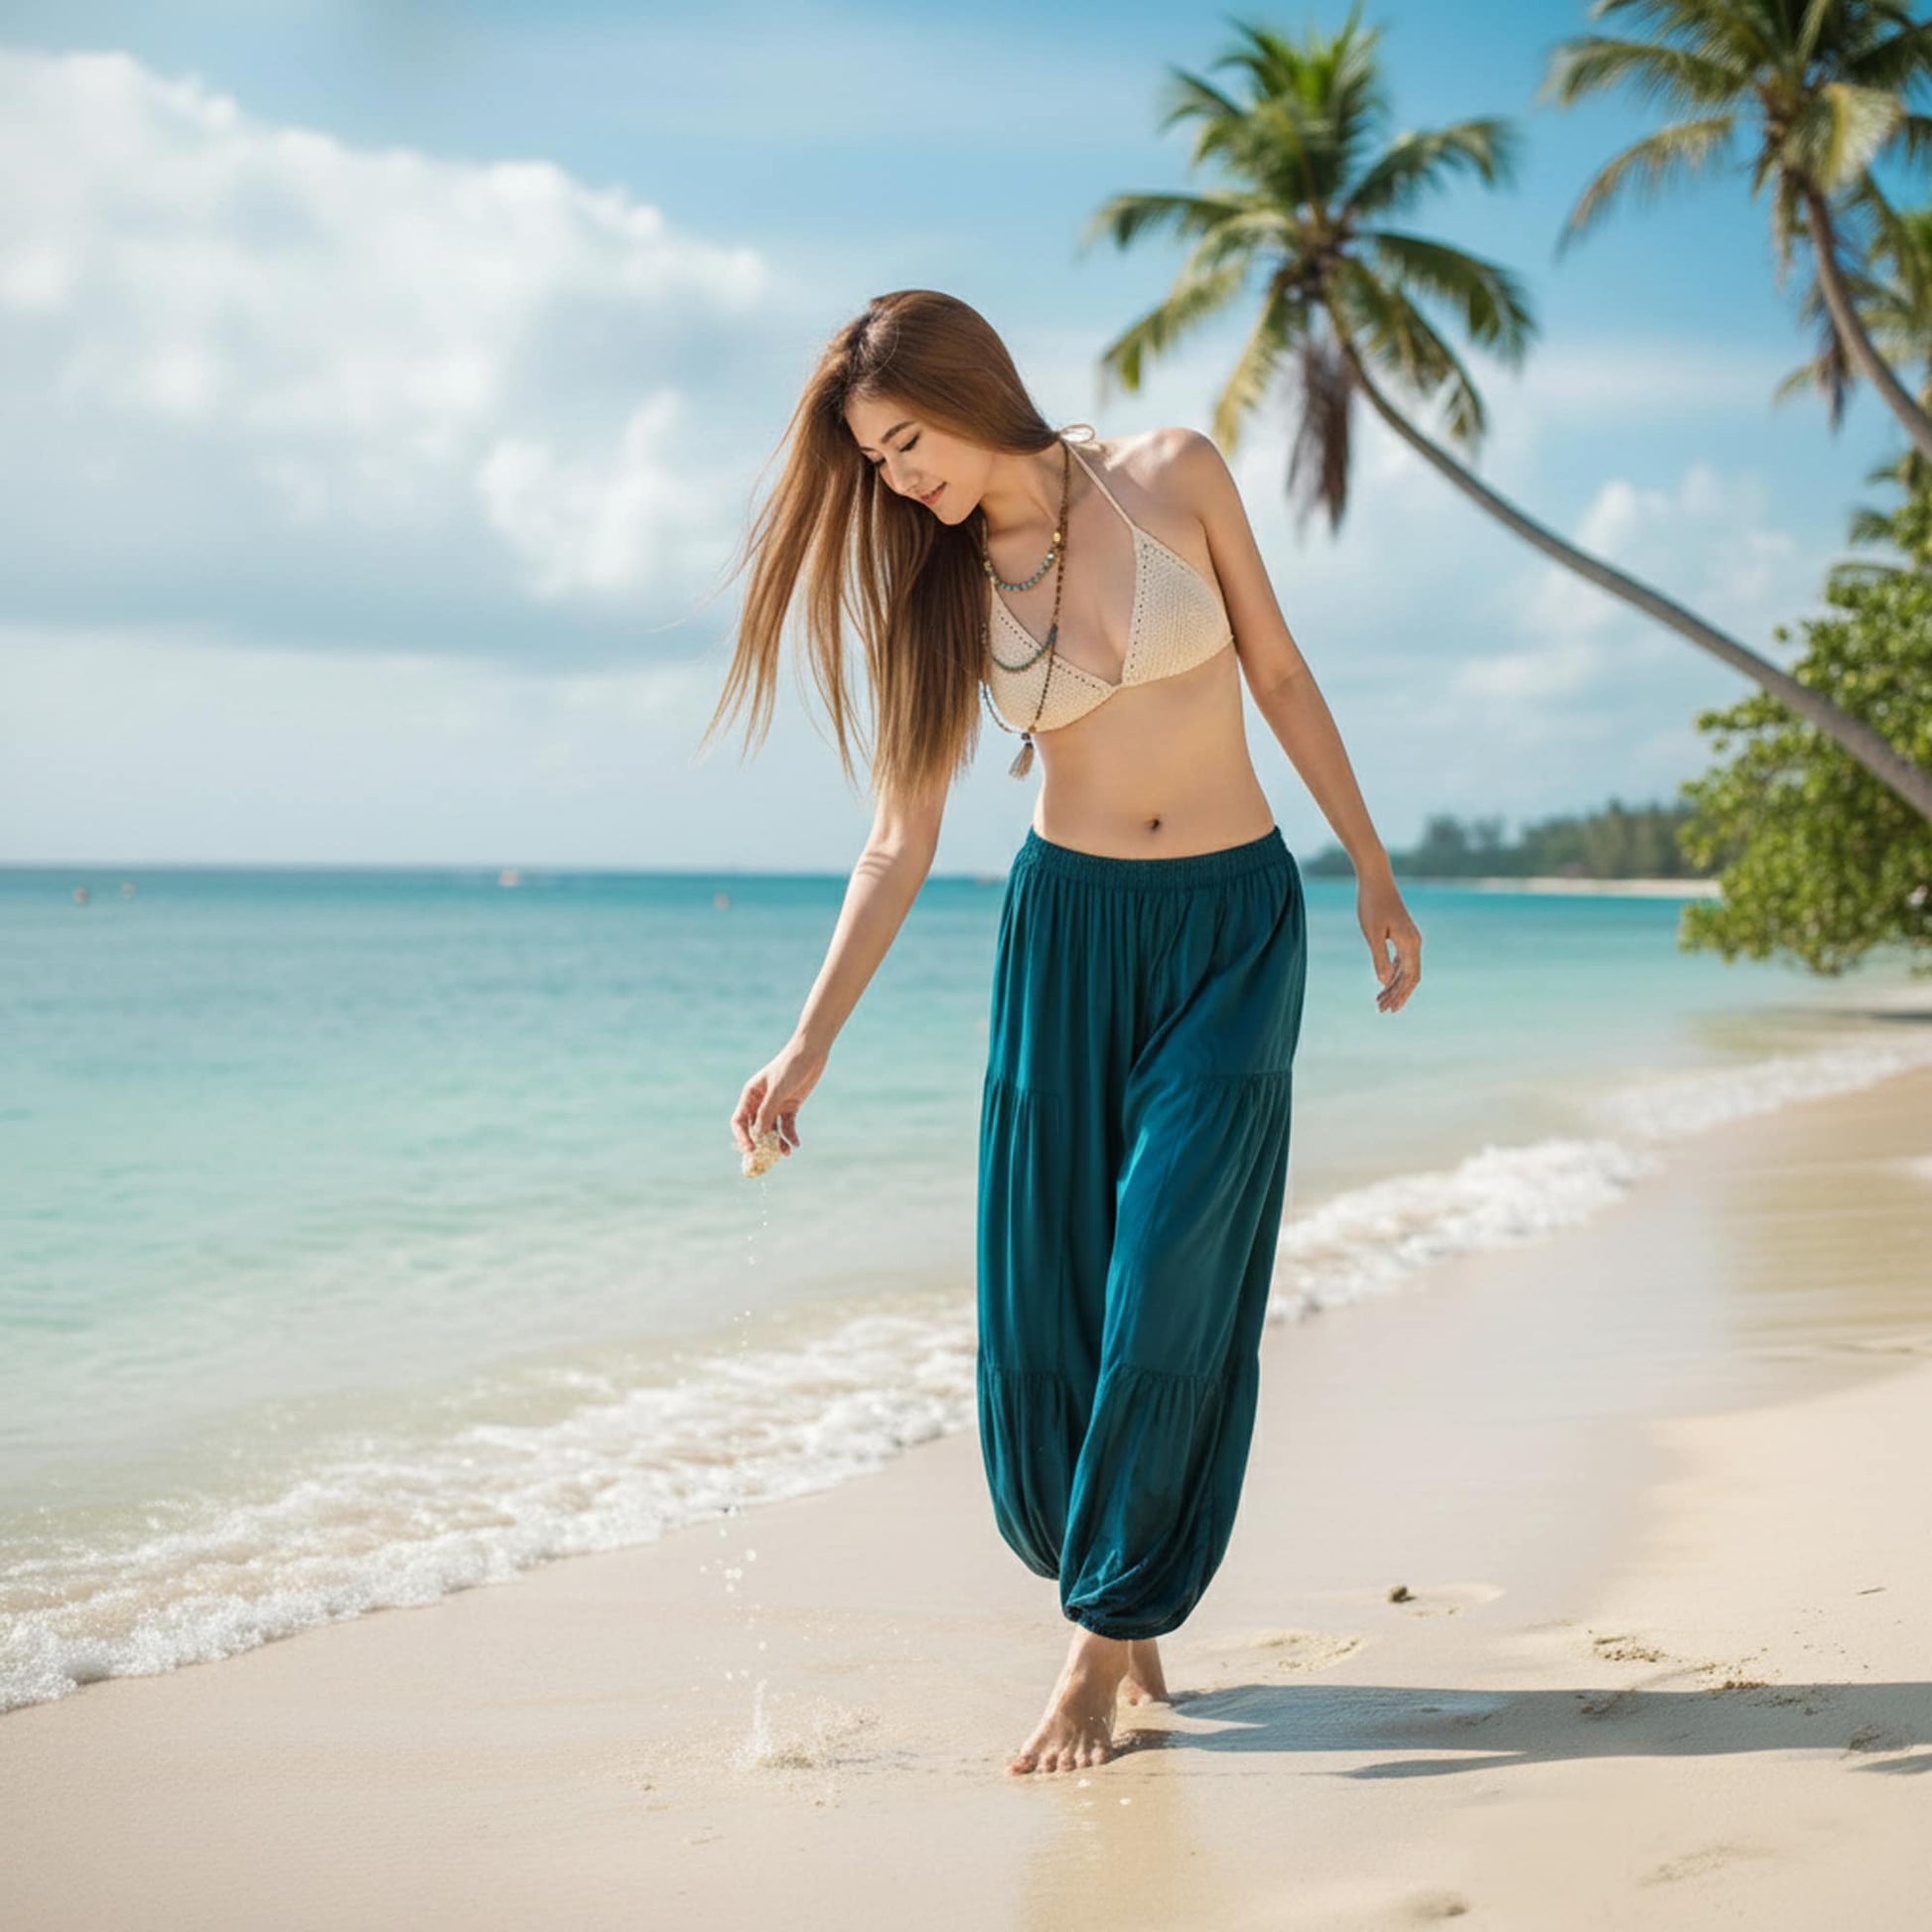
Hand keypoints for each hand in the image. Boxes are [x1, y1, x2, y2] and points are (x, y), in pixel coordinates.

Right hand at [730, 1036, 827, 1158]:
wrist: (811, 1053)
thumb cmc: (790, 1067)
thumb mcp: (777, 1091)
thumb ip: (767, 1112)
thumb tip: (758, 1135)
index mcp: (750, 1095)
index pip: (739, 1121)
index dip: (742, 1137)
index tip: (751, 1151)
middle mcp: (760, 1102)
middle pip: (755, 1129)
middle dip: (759, 1145)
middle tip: (765, 1161)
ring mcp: (776, 1105)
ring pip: (772, 1130)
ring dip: (777, 1143)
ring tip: (785, 1153)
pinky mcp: (790, 1106)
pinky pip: (787, 1126)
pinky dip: (790, 1136)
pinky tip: (796, 1144)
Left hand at [1358, 874, 1421, 1012]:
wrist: (1376, 879)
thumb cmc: (1372, 904)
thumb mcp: (1372, 933)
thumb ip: (1379, 957)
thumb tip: (1385, 981)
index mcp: (1410, 944)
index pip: (1410, 978)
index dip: (1401, 995)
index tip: (1390, 1009)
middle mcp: (1414, 942)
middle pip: (1410, 977)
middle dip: (1397, 994)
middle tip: (1382, 1010)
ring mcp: (1410, 938)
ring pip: (1406, 969)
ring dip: (1394, 985)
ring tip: (1380, 1000)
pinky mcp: (1403, 934)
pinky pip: (1402, 959)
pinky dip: (1394, 972)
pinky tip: (1384, 981)